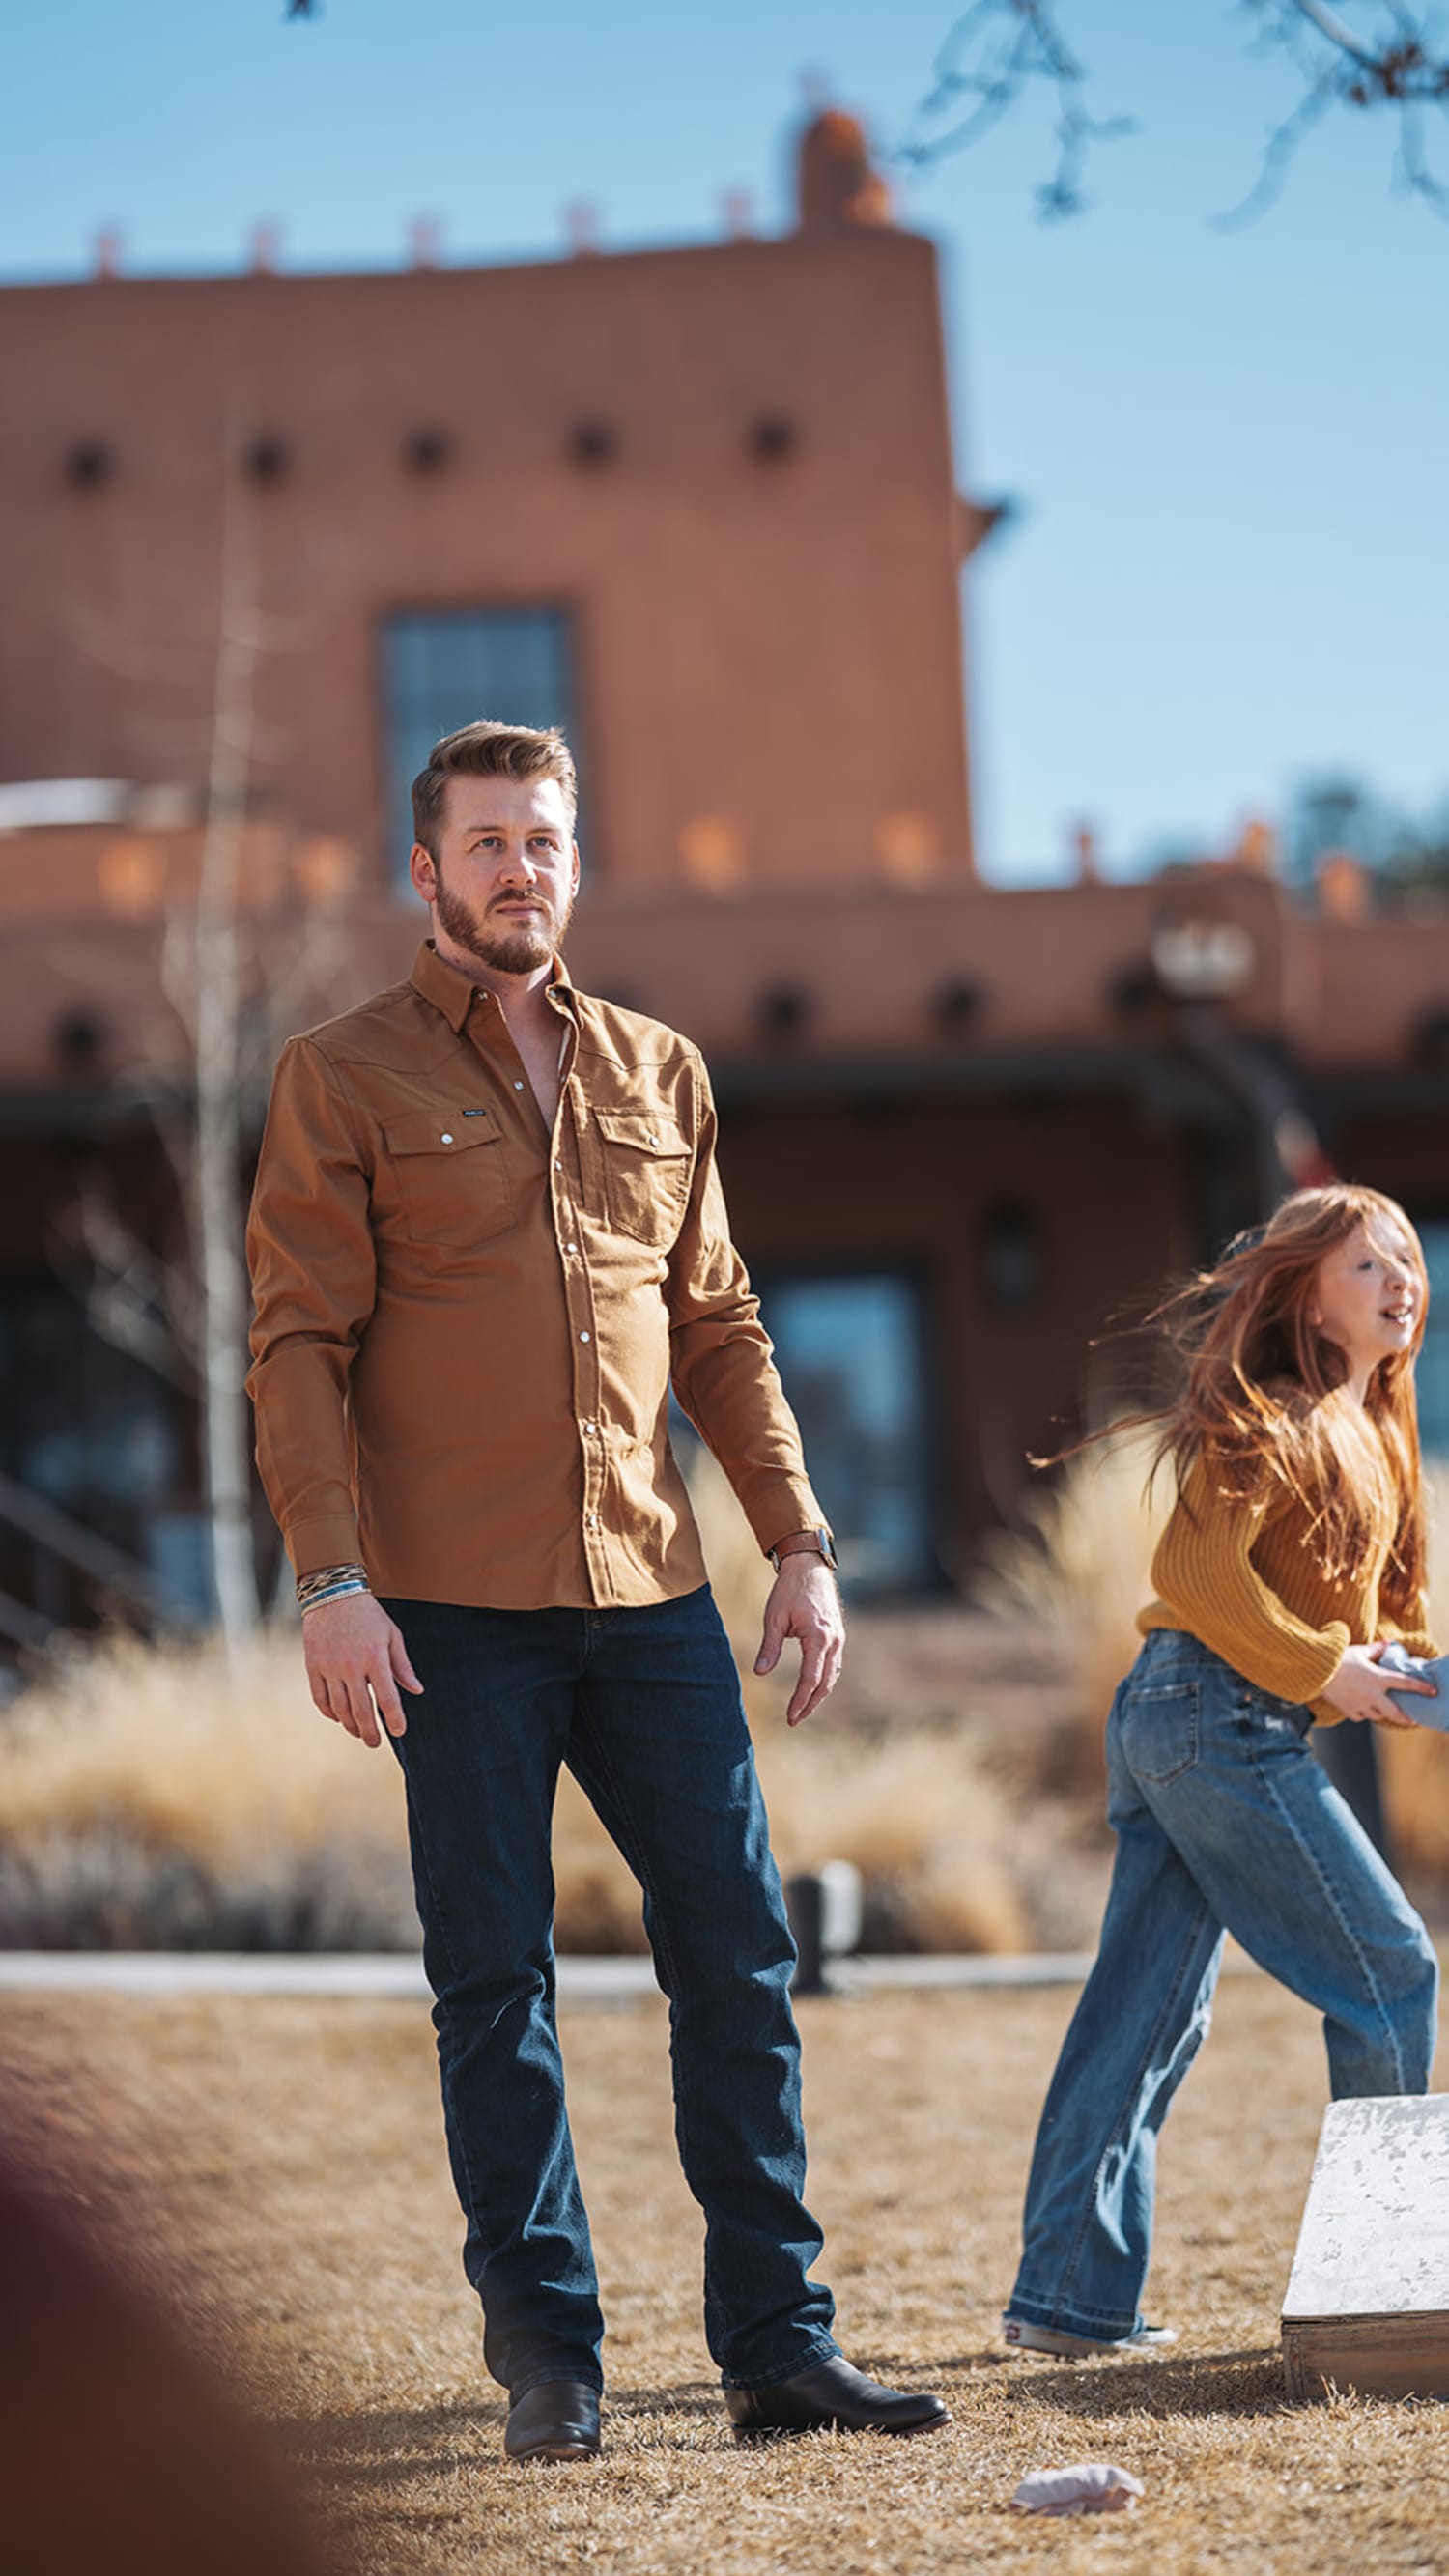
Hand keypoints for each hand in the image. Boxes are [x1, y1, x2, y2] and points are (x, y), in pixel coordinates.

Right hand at [302, 1593, 422, 1747]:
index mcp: (375, 1658)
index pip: (387, 1699)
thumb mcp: (392, 1635)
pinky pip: (320, 1698)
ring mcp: (330, 1667)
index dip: (394, 1719)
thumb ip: (402, 1666)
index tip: (399, 1731)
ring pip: (339, 1708)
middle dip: (370, 1732)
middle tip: (375, 1743)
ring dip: (350, 1725)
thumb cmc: (369, 1615)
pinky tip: (338, 1717)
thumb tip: (417, 1691)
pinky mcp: (313, 1666)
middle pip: (361, 1710)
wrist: (333, 1594)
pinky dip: (329, 1712)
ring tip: (359, 1732)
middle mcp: (352, 1666)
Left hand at [753, 1556, 844, 1726]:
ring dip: (819, 1695)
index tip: (790, 1717)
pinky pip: (834, 1664)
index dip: (800, 1701)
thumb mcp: (774, 1618)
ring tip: (802, 1710)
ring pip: (833, 1675)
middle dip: (810, 1704)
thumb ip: (769, 1647)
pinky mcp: (837, 1635)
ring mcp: (838, 1638)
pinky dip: (824, 1680)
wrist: (808, 1567)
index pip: (811, 1679)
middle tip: (794, 1720)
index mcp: (818, 1637)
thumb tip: (760, 1673)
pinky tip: (813, 1688)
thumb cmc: (788, 1590)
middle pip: (825, 1683)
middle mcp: (833, 1640)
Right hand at [1319, 1640, 1433, 1730]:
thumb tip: (1388, 1644)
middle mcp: (1372, 1694)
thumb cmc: (1338, 1659)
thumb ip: (1376, 1649)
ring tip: (1380, 1707)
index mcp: (1378, 1678)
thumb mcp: (1360, 1651)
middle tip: (1412, 1719)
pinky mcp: (1349, 1710)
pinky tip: (1360, 1706)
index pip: (1405, 1683)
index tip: (1433, 1691)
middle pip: (1395, 1712)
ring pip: (1377, 1715)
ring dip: (1381, 1712)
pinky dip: (1362, 1713)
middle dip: (1406, 1718)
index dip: (1421, 1687)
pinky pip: (1360, 1716)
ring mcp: (1361, 1704)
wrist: (1316, 1671)